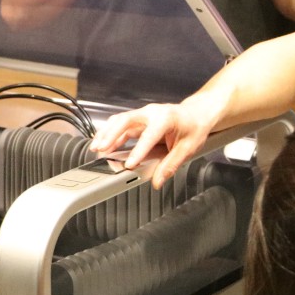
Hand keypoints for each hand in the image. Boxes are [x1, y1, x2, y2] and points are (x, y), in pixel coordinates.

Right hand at [90, 101, 214, 187]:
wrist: (197, 113)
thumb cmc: (194, 127)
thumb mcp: (187, 148)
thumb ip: (170, 165)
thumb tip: (158, 181)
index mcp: (166, 118)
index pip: (149, 135)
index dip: (138, 150)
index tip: (130, 164)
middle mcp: (152, 113)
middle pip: (126, 120)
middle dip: (111, 135)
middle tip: (101, 150)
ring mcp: (144, 115)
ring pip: (120, 120)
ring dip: (106, 133)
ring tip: (96, 148)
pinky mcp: (139, 119)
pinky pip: (121, 124)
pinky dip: (110, 133)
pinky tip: (102, 143)